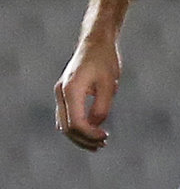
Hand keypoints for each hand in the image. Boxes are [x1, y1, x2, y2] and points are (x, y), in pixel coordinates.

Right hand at [55, 0, 131, 151]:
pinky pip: (66, 117)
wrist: (96, 43)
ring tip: (98, 144)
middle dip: (84, 139)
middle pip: (67, 127)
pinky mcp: (66, 93)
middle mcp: (61, 93)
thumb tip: (96, 125)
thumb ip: (102, 106)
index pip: (76, 123)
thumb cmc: (105, 61)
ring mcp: (61, 93)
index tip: (106, 137)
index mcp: (71, 90)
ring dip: (79, 136)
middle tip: (103, 145)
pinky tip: (91, 133)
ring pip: (64, 124)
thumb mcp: (108, 84)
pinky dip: (77, 127)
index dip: (90, 134)